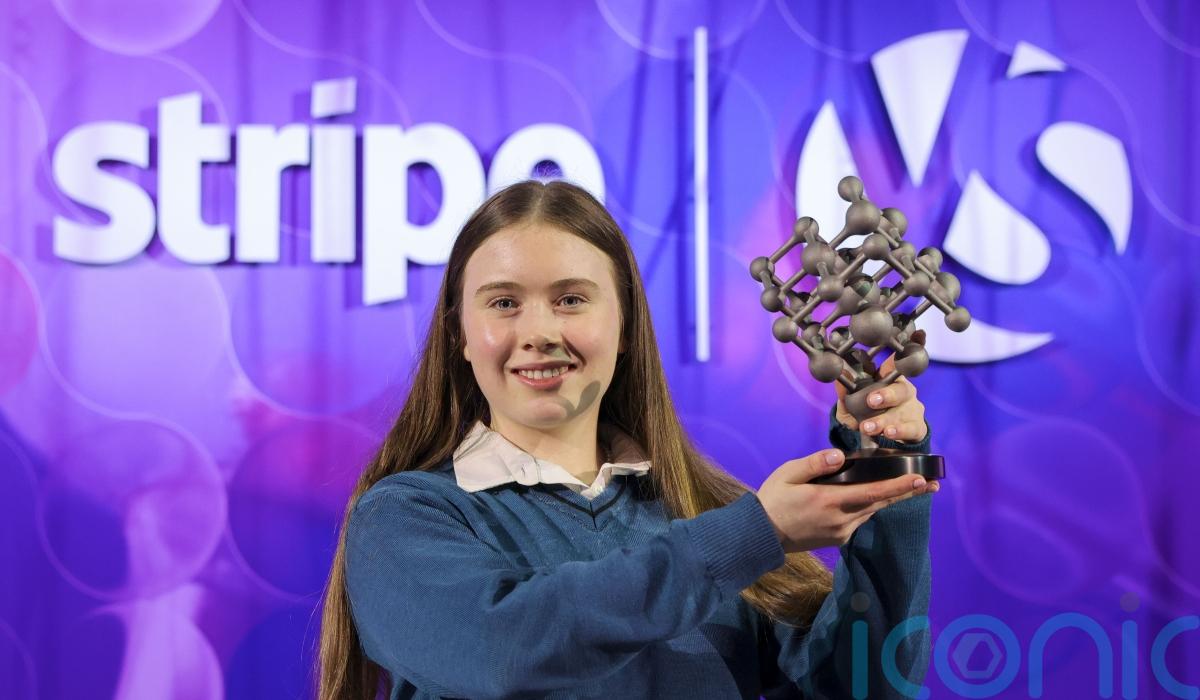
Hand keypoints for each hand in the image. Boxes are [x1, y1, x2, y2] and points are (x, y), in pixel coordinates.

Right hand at [757, 449, 937, 552]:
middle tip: (932, 483)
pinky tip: (875, 497)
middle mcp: (841, 520)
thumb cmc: (773, 500)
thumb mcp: (788, 474)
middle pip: (880, 503)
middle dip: (907, 493)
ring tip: (910, 487)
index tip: (920, 480)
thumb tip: (840, 456)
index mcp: (829, 501)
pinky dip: (870, 506)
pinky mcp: (838, 538)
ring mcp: (841, 532)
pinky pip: (860, 518)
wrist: (761, 535)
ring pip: (872, 511)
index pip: (872, 493)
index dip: (898, 487)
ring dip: (891, 499)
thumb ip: (815, 463)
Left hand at [835, 335, 927, 442]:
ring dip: (885, 419)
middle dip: (886, 394)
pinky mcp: (916, 427)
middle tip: (871, 401)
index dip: (909, 347)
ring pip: (903, 410)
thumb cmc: (866, 416)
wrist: (879, 441)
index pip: (897, 361)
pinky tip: (889, 433)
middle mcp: (903, 391)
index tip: (917, 335)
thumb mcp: (851, 405)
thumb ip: (845, 393)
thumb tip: (839, 376)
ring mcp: (911, 409)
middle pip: (900, 388)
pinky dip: (900, 431)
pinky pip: (911, 428)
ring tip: (870, 426)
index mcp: (888, 379)